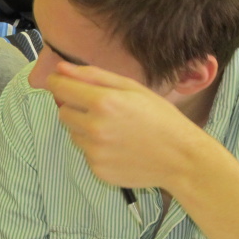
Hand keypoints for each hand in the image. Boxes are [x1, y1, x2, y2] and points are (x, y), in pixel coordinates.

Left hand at [46, 61, 204, 190]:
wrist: (180, 158)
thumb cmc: (160, 118)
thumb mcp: (131, 88)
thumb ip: (92, 76)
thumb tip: (61, 68)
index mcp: (103, 102)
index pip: (60, 88)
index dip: (58, 83)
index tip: (61, 82)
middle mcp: (94, 128)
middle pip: (63, 112)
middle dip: (75, 108)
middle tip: (102, 109)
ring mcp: (94, 152)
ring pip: (74, 134)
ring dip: (86, 129)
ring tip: (116, 130)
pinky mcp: (97, 169)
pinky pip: (86, 153)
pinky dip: (96, 149)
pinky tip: (119, 147)